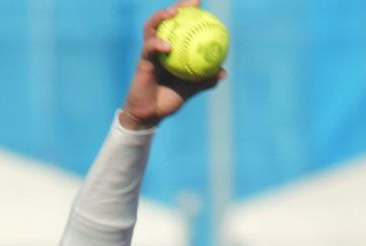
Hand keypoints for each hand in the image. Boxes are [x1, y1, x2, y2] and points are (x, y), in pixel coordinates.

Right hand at [119, 3, 225, 129]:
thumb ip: (205, 80)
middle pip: (165, 19)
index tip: (201, 5)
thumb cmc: (168, 101)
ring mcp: (149, 51)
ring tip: (174, 12)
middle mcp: (158, 46)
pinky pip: (149, 48)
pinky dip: (158, 45)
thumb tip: (223, 73)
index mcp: (170, 49)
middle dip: (178, 6)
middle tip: (192, 2)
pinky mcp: (142, 60)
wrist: (150, 115)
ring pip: (152, 26)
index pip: (179, 26)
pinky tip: (168, 47)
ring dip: (161, 16)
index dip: (189, 13)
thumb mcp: (190, 89)